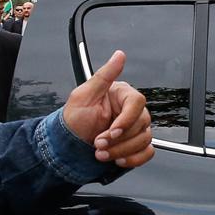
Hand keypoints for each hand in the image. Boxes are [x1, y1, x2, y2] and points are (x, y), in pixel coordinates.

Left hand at [62, 51, 154, 167]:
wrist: (67, 147)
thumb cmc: (73, 121)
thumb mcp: (83, 95)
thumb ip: (104, 75)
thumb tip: (119, 55)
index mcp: (122, 95)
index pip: (137, 103)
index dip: (126, 119)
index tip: (112, 131)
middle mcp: (131, 111)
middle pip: (142, 124)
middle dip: (118, 139)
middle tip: (98, 143)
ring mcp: (135, 129)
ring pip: (144, 139)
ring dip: (121, 151)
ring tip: (101, 153)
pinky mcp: (136, 145)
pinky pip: (147, 152)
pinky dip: (133, 159)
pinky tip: (117, 159)